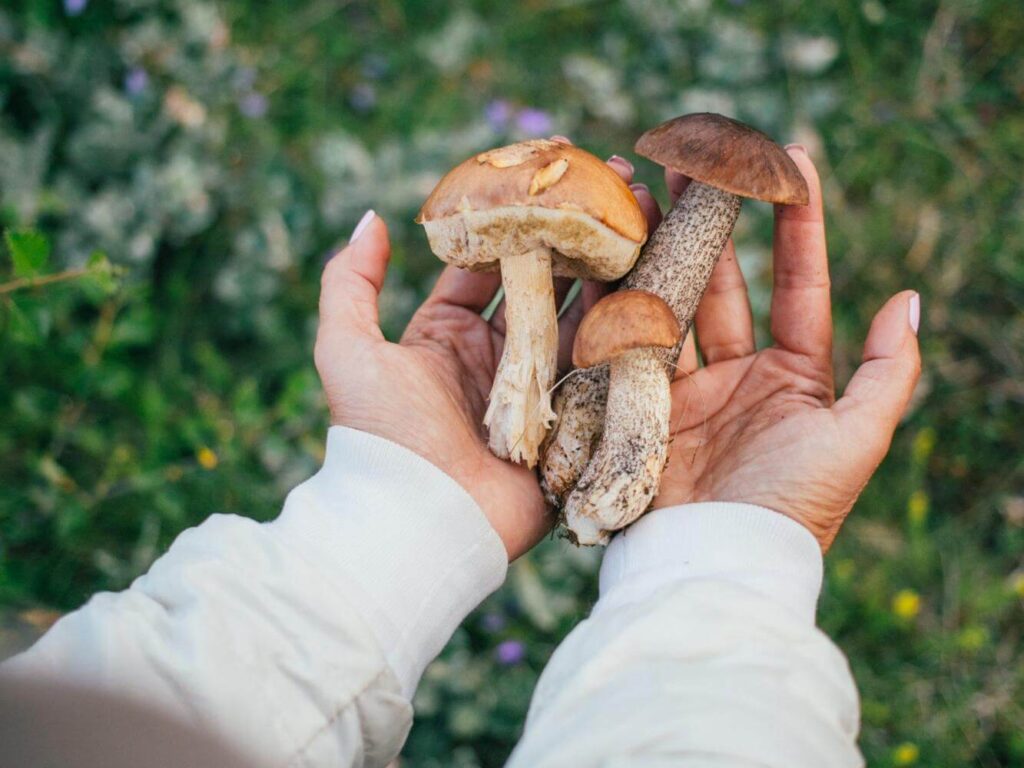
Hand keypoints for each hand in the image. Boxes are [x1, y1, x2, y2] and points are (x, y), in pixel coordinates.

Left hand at [314, 148, 658, 559]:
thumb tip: (371, 217)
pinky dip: (629, 330)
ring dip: (614, 269)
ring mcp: (539, 392)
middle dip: (579, 234)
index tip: (550, 173)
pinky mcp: (573, 426)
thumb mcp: (346, 350)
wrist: (419, 521)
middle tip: (617, 183)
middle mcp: (497, 360)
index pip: (488, 265)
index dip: (518, 218)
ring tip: (648, 216)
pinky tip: (659, 282)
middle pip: (547, 284)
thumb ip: (349, 282)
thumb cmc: (380, 436)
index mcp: (447, 337)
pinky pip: (606, 370)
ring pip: (583, 319)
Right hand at [654, 147, 920, 550]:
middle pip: (725, 280)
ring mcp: (685, 386)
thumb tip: (910, 299)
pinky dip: (617, 295)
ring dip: (657, 244)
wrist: (716, 562)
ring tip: (640, 186)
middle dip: (710, 219)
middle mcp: (738, 373)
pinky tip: (607, 248)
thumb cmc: (795, 505)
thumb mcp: (857, 438)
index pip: (798, 284)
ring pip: (672, 299)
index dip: (798, 224)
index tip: (793, 160)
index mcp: (794, 375)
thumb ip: (887, 371)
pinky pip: (629, 339)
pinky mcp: (637, 402)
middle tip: (693, 158)